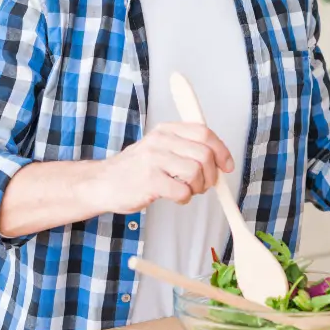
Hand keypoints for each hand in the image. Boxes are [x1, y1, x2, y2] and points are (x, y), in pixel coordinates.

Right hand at [86, 122, 234, 215]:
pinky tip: (175, 197)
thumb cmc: (134, 169)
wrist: (102, 183)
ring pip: (196, 172)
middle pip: (204, 154)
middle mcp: (160, 141)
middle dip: (211, 175)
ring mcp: (153, 160)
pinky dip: (185, 199)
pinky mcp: (149, 181)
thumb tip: (218, 159)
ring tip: (187, 191)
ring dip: (198, 188)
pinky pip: (183, 191)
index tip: (226, 166)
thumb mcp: (158, 147)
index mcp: (165, 130)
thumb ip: (184, 147)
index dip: (221, 150)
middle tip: (203, 185)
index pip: (204, 133)